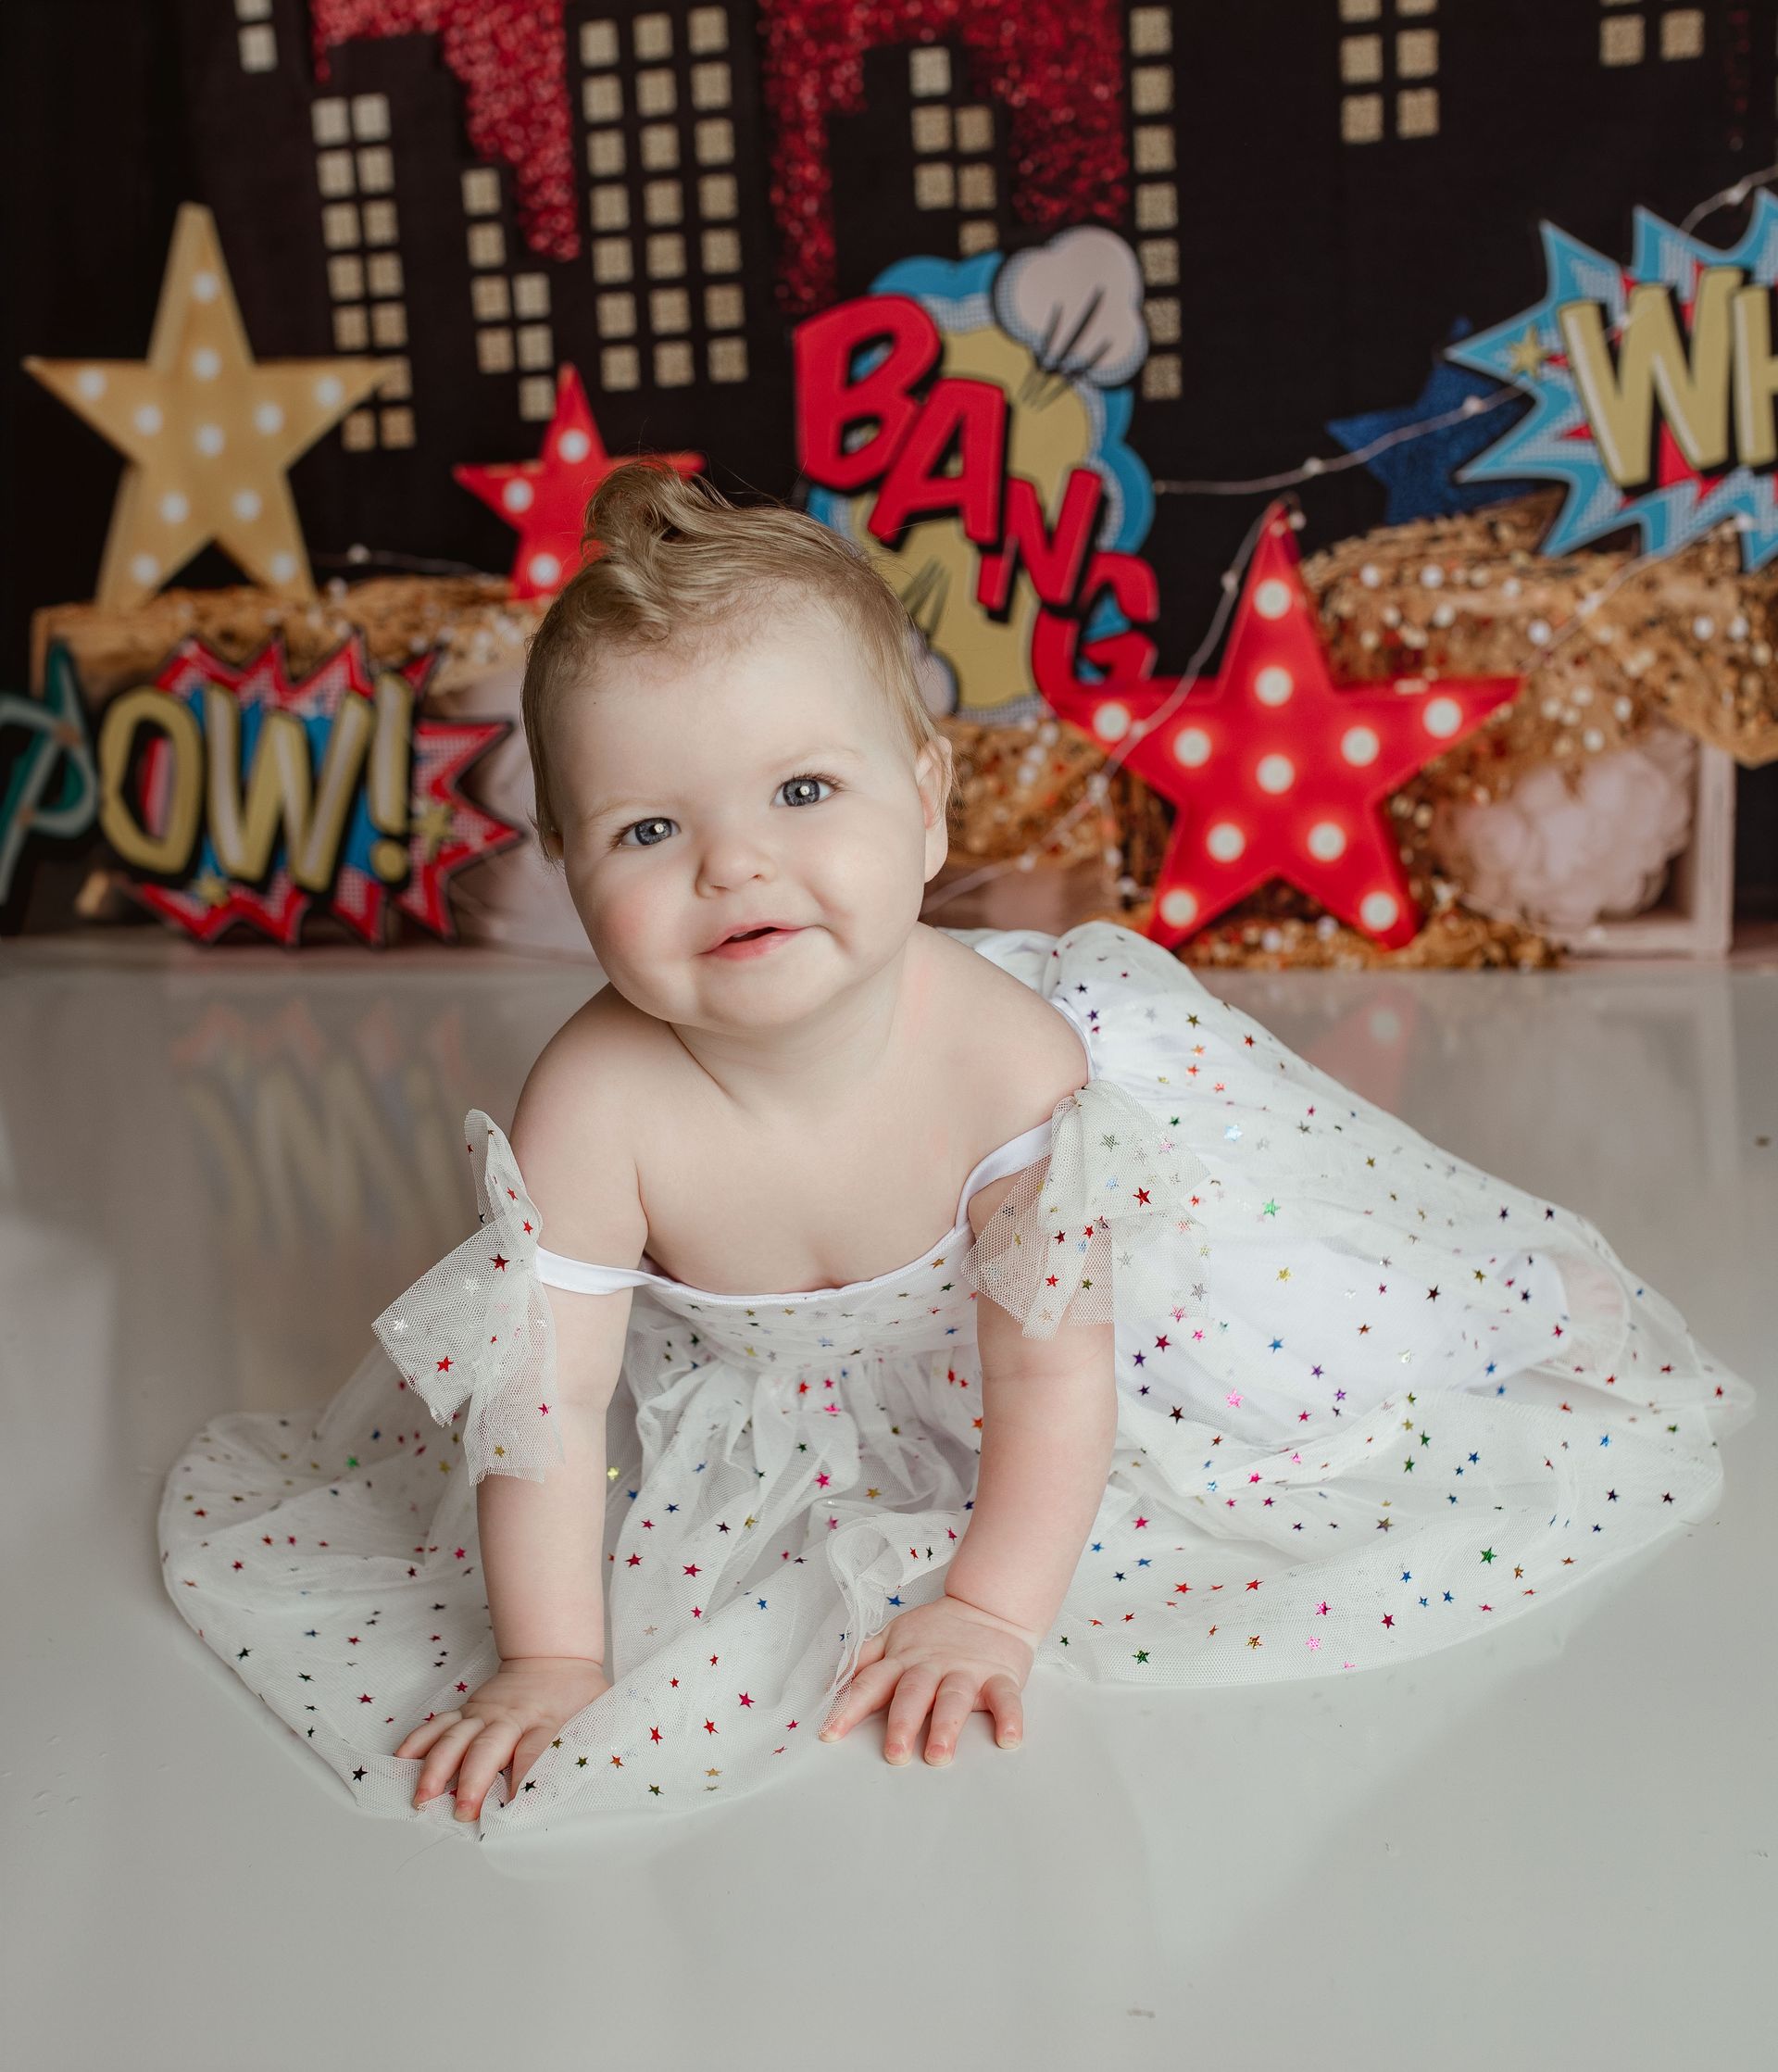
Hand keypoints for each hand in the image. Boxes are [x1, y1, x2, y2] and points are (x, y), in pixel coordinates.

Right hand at [395, 1654, 611, 1820]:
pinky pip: (439, 1724)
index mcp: (547, 1721)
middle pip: (489, 1747)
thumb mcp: (599, 1714)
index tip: (517, 1806)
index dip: (527, 1778)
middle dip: (474, 1780)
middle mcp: (511, 1718)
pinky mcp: (467, 1710)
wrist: (553, 1657)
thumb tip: (598, 1780)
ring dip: (437, 1767)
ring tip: (422, 1797)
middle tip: (463, 1811)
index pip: (536, 1751)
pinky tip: (402, 1760)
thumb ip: (596, 1743)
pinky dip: (419, 1740)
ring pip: (456, 1737)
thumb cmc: (577, 1695)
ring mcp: (484, 1712)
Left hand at [817, 1593, 1032, 1764]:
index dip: (849, 1708)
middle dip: (902, 1723)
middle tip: (894, 1754)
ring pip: (954, 1698)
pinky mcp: (1000, 1677)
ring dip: (947, 1727)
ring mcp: (966, 1671)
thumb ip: (863, 1659)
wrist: (988, 1606)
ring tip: (939, 1754)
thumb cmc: (935, 1631)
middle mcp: (931, 1666)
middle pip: (913, 1693)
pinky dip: (1010, 1718)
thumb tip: (831, 1685)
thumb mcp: (893, 1636)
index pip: (870, 1683)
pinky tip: (1008, 1739)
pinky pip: (1006, 1698)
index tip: (830, 1734)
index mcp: (902, 1659)